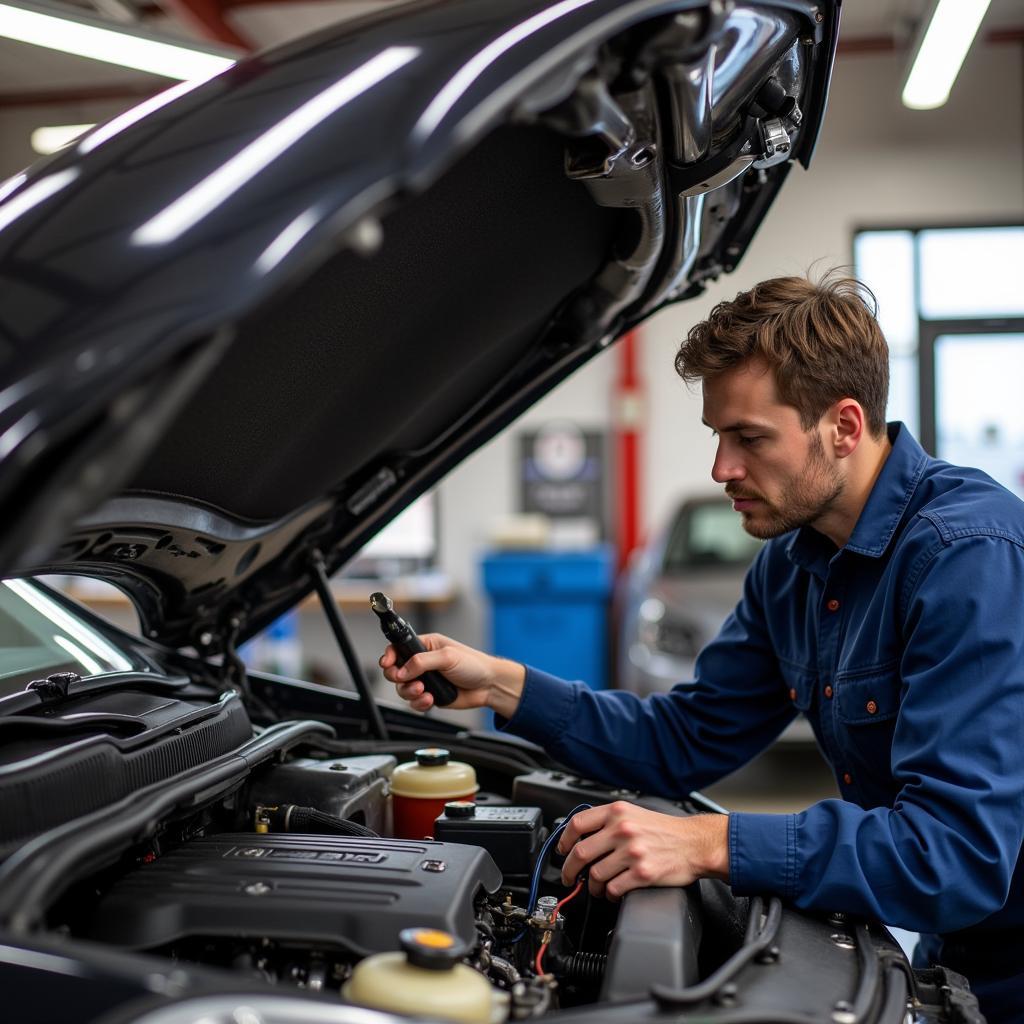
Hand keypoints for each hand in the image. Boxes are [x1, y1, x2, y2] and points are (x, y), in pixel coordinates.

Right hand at [379, 633, 524, 714]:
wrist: (489, 686)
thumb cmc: (474, 665)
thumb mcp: (447, 657)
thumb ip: (422, 661)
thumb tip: (403, 669)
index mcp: (426, 646)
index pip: (398, 648)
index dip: (389, 656)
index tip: (388, 664)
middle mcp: (423, 662)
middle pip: (396, 671)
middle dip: (398, 678)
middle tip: (405, 680)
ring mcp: (426, 680)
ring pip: (403, 689)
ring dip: (410, 692)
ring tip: (424, 691)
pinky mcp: (430, 695)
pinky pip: (414, 702)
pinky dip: (419, 703)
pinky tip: (430, 700)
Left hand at [556, 802, 729, 899]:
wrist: (695, 843)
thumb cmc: (666, 830)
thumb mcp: (634, 812)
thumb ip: (609, 820)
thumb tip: (581, 834)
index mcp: (617, 812)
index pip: (577, 824)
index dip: (564, 840)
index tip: (562, 850)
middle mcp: (622, 830)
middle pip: (580, 853)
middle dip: (569, 869)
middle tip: (568, 877)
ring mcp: (632, 852)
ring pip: (595, 874)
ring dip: (591, 886)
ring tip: (595, 887)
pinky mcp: (642, 873)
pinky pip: (613, 888)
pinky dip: (608, 894)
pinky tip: (611, 892)